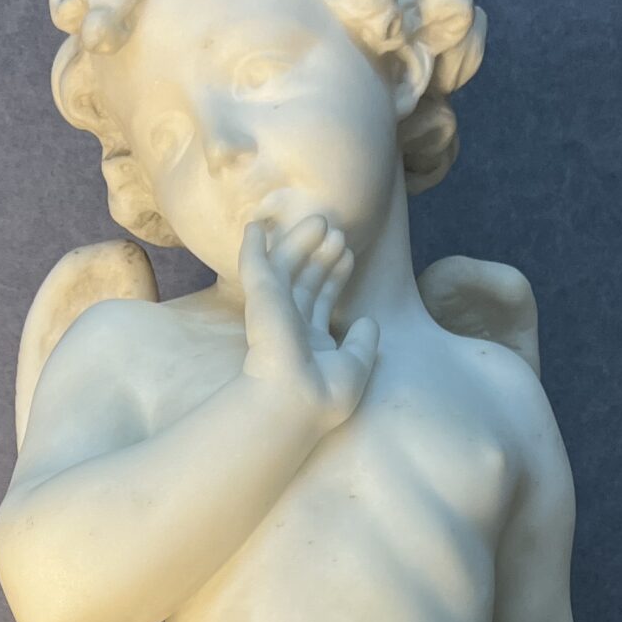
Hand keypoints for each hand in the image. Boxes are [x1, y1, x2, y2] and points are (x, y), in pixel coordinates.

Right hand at [238, 212, 379, 437]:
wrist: (296, 400)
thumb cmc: (324, 394)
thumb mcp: (355, 366)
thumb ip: (363, 343)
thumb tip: (369, 321)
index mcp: (309, 345)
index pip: (320, 303)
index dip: (334, 279)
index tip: (348, 257)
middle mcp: (289, 327)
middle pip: (304, 283)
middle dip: (320, 257)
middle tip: (338, 233)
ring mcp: (273, 312)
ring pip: (285, 269)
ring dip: (301, 244)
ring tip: (323, 221)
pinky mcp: (261, 299)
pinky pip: (254, 266)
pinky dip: (252, 247)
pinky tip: (254, 227)